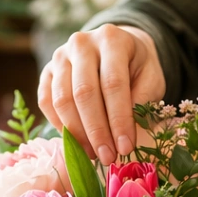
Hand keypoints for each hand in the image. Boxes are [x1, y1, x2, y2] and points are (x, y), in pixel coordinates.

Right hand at [37, 24, 164, 164]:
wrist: (116, 49)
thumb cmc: (136, 68)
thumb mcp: (151, 79)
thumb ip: (141, 101)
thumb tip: (123, 135)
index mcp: (112, 39)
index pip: (113, 84)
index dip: (119, 119)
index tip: (126, 148)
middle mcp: (81, 43)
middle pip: (84, 92)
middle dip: (96, 131)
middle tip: (107, 157)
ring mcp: (60, 56)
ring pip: (62, 100)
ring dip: (77, 133)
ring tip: (93, 154)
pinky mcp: (46, 72)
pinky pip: (46, 103)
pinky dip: (60, 126)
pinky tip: (77, 143)